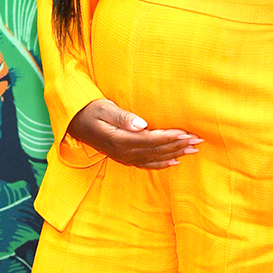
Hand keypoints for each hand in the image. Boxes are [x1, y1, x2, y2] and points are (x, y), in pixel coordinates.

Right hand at [67, 99, 201, 169]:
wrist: (74, 123)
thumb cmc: (89, 110)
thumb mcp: (103, 108)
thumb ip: (122, 117)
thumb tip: (141, 124)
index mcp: (120, 140)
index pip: (151, 140)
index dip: (170, 137)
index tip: (186, 132)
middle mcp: (124, 153)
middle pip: (157, 150)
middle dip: (179, 145)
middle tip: (198, 140)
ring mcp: (124, 157)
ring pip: (155, 158)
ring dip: (175, 154)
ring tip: (193, 149)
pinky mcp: (124, 158)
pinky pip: (146, 164)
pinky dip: (162, 164)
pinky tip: (175, 161)